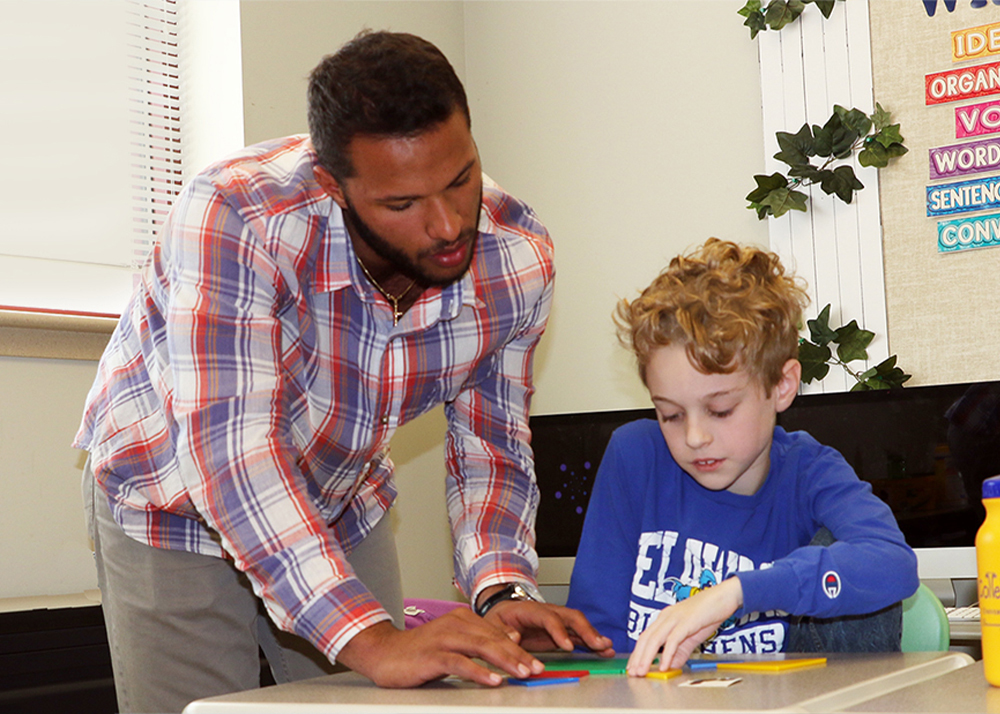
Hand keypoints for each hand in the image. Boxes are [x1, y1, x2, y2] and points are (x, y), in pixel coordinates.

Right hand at [336, 607, 544, 687]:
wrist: (383, 652)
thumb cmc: (420, 651)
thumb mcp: (453, 642)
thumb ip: (480, 639)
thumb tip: (512, 640)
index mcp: (462, 618)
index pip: (497, 633)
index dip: (519, 649)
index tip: (537, 663)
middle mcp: (455, 624)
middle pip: (494, 639)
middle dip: (518, 655)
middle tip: (537, 669)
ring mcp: (444, 638)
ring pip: (481, 647)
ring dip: (505, 661)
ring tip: (523, 673)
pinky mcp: (432, 655)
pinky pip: (460, 662)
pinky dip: (479, 671)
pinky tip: (493, 680)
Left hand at [484, 599, 614, 656]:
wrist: (503, 613)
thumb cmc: (500, 619)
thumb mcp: (494, 624)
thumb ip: (503, 632)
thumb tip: (514, 637)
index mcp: (530, 609)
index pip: (548, 617)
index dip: (559, 631)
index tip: (568, 645)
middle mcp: (547, 611)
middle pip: (569, 616)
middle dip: (585, 630)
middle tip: (597, 644)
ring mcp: (556, 620)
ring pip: (578, 624)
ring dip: (593, 635)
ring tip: (606, 647)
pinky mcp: (561, 630)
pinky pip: (579, 634)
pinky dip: (592, 641)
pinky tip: (603, 650)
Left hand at [626, 576, 742, 676]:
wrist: (724, 597)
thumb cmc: (708, 613)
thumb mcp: (691, 636)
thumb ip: (680, 651)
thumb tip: (670, 666)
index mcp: (665, 618)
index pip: (646, 637)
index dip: (638, 653)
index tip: (633, 667)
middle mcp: (666, 617)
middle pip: (646, 638)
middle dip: (637, 657)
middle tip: (633, 673)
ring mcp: (675, 618)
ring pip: (655, 639)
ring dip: (647, 657)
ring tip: (642, 671)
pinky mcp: (686, 621)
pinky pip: (673, 640)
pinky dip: (667, 654)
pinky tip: (664, 665)